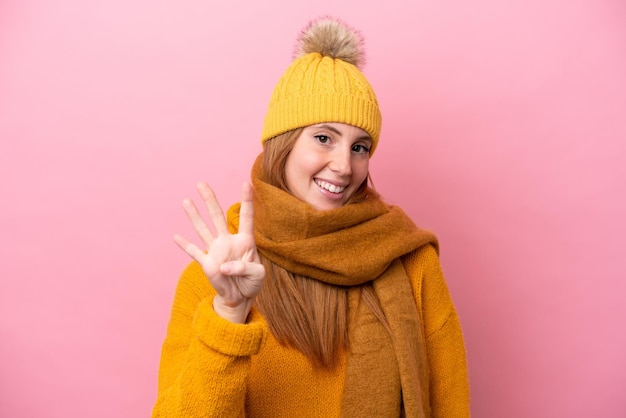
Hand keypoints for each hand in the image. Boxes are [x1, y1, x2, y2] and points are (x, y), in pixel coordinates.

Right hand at [174, 181, 264, 323]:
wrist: (241, 296)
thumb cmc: (253, 282)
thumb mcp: (258, 275)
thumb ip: (245, 268)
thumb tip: (225, 266)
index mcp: (245, 240)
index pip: (246, 217)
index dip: (247, 200)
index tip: (246, 183)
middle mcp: (228, 241)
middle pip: (218, 216)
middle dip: (210, 200)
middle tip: (201, 183)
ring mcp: (216, 251)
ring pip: (203, 229)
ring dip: (194, 216)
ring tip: (186, 200)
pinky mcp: (207, 263)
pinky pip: (195, 252)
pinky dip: (185, 245)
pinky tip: (176, 236)